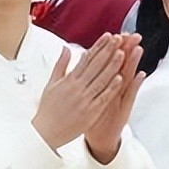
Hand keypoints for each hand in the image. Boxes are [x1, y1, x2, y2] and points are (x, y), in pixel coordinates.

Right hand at [31, 35, 125, 151]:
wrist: (46, 131)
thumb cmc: (48, 109)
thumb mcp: (51, 83)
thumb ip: (61, 65)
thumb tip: (66, 49)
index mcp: (68, 80)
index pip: (86, 58)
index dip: (98, 46)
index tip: (107, 37)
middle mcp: (77, 87)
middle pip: (96, 66)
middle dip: (108, 51)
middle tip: (118, 40)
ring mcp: (85, 99)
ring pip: (102, 79)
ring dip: (113, 66)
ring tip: (122, 53)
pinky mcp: (90, 112)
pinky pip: (103, 98)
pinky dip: (111, 88)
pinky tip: (120, 78)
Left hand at [83, 34, 144, 162]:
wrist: (99, 137)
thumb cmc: (92, 114)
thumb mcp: (89, 93)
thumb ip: (88, 76)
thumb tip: (85, 59)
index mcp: (104, 82)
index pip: (109, 61)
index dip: (112, 48)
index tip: (115, 33)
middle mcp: (115, 87)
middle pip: (121, 65)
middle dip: (126, 49)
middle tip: (132, 34)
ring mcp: (122, 96)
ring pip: (128, 76)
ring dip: (133, 63)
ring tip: (138, 48)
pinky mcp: (125, 108)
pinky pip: (130, 95)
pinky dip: (136, 85)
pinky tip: (141, 75)